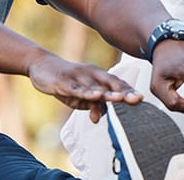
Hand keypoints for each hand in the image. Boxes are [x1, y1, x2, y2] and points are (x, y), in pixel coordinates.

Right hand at [26, 54, 142, 122]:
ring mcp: (77, 77)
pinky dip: (85, 92)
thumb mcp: (79, 96)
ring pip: (94, 86)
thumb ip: (91, 105)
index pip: (116, 84)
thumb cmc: (66, 81)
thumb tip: (98, 118)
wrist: (41, 65)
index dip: (128, 90)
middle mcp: (91, 74)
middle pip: (110, 83)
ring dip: (107, 93)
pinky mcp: (63, 81)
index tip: (141, 99)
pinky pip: (75, 88)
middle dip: (124, 91)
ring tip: (120, 99)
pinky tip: (94, 96)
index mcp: (98, 76)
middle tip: (137, 99)